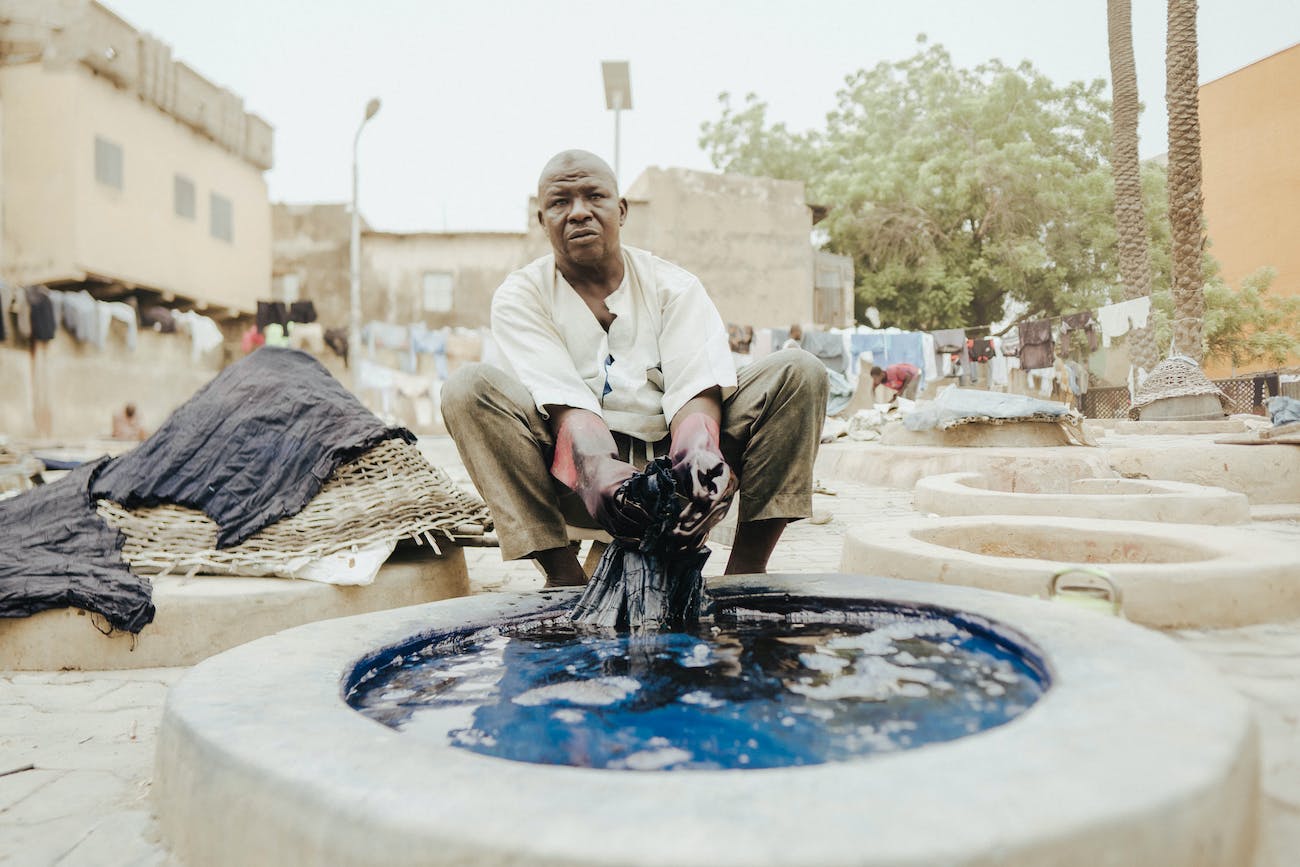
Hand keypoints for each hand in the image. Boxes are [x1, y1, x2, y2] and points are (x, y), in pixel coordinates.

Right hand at [550, 409, 653, 541]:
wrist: (590, 471)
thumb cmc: (614, 470)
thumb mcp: (629, 472)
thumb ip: (642, 483)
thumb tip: (662, 494)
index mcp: (610, 492)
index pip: (629, 508)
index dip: (643, 516)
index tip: (655, 519)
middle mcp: (603, 505)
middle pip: (624, 522)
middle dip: (640, 527)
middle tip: (654, 530)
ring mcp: (599, 513)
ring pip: (617, 530)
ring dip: (633, 535)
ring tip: (648, 535)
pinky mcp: (598, 518)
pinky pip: (611, 532)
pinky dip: (624, 538)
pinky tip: (636, 540)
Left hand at [666, 413, 736, 550]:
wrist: (701, 460)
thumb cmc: (695, 460)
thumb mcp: (693, 465)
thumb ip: (696, 482)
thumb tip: (700, 500)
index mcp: (726, 479)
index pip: (715, 498)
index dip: (699, 510)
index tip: (682, 519)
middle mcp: (728, 495)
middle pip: (711, 515)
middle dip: (692, 526)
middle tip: (674, 534)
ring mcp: (723, 507)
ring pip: (709, 524)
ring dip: (692, 535)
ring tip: (674, 543)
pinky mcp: (715, 514)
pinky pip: (707, 529)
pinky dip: (695, 539)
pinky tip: (681, 549)